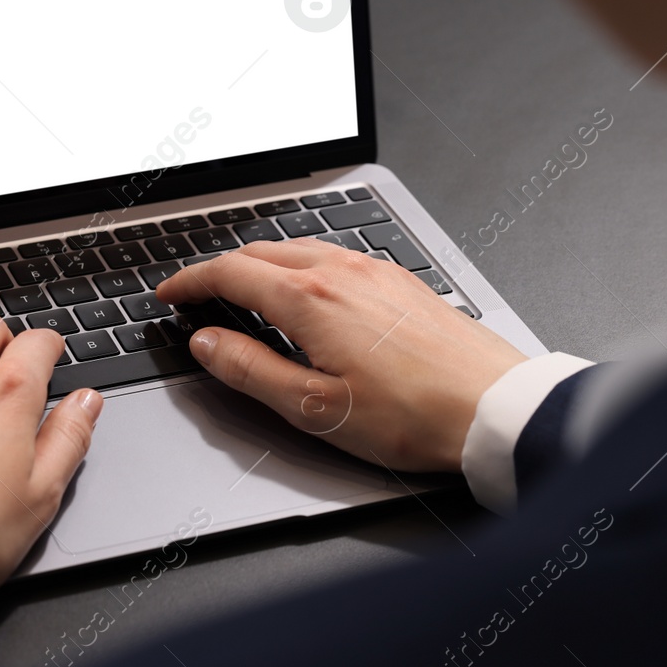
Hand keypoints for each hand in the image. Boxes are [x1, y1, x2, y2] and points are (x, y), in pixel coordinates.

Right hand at [154, 241, 526, 472]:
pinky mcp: (401, 281)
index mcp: (311, 299)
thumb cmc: (415, 416)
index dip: (189, 282)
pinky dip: (301, 266)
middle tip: (197, 297)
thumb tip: (206, 343)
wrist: (498, 407)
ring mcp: (375, 271)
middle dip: (220, 270)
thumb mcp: (315, 409)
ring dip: (261, 265)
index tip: (169, 296)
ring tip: (243, 294)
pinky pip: (335, 256)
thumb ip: (250, 371)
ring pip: (299, 249)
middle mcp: (342, 271)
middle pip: (260, 252)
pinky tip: (306, 293)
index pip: (229, 273)